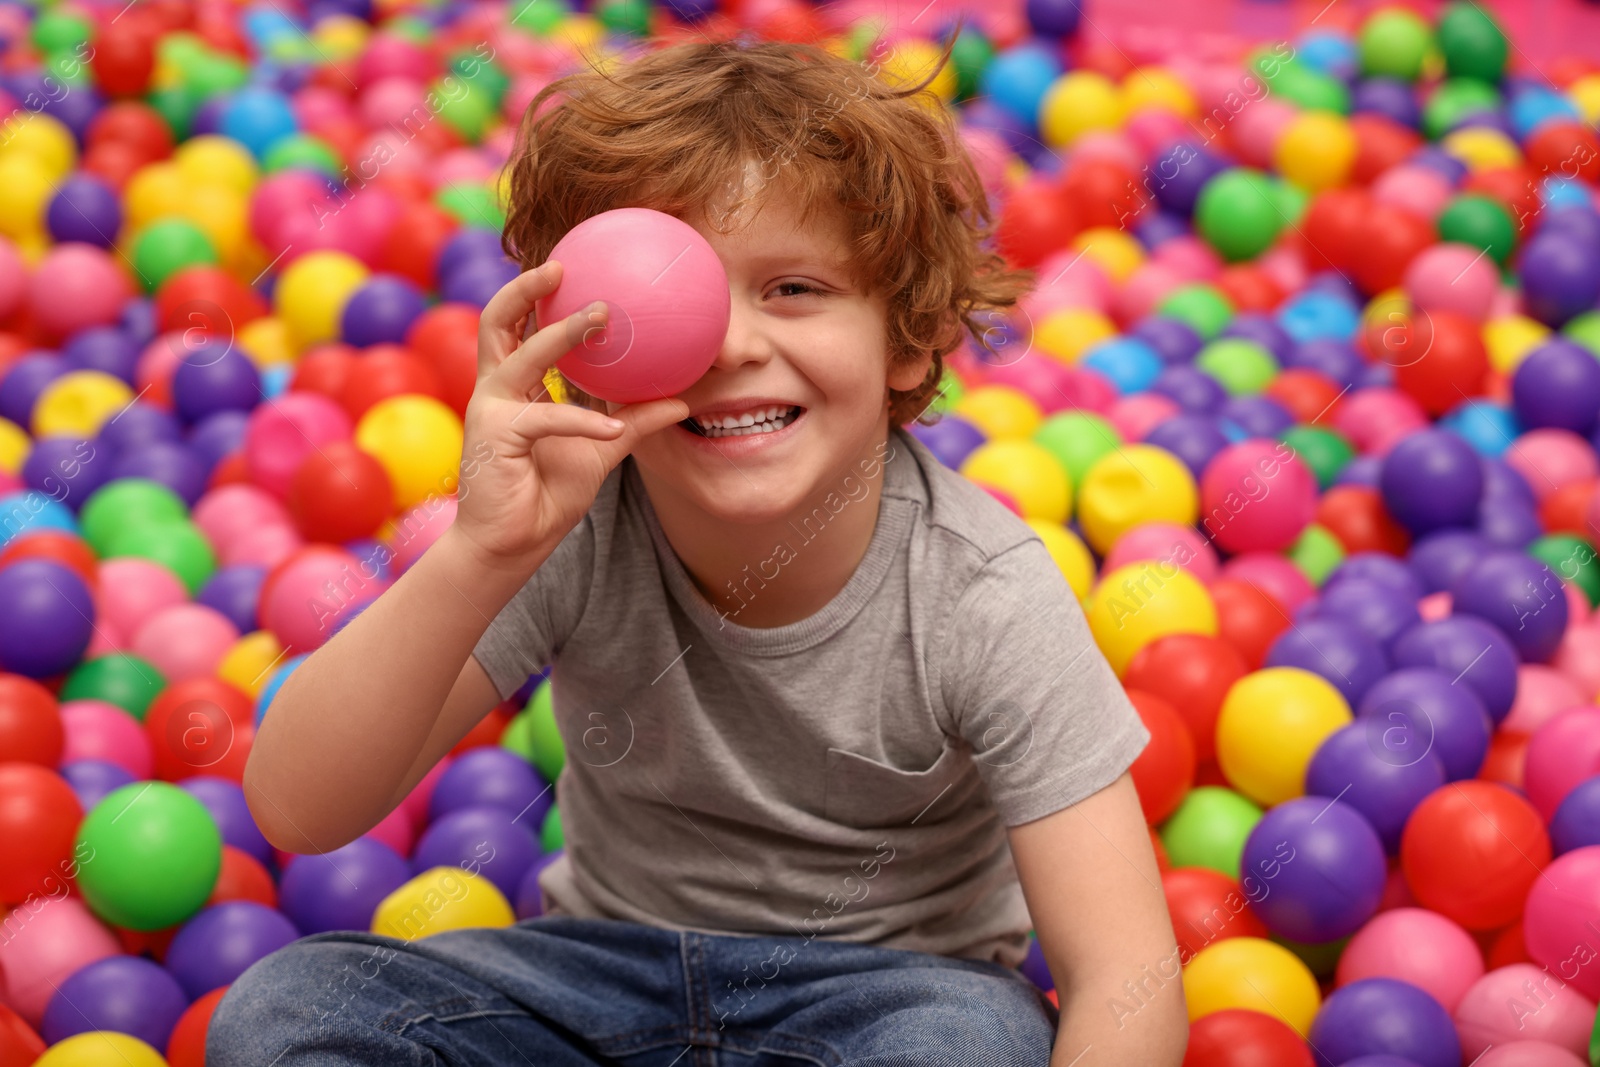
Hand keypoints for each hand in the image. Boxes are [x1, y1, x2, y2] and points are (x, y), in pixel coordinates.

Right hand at [454, 261, 690, 569]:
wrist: (511, 545)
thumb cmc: (546, 495)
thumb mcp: (601, 451)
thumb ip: (634, 422)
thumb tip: (681, 400)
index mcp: (514, 385)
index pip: (518, 327)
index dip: (534, 292)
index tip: (568, 263)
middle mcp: (495, 388)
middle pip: (497, 320)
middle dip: (525, 288)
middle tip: (564, 265)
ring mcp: (489, 409)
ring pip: (523, 355)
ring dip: (562, 334)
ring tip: (601, 316)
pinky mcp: (494, 435)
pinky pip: (547, 418)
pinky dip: (584, 423)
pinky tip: (614, 430)